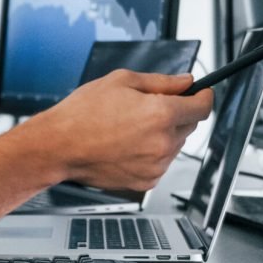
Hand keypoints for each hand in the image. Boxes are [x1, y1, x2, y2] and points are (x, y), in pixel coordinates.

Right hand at [27, 70, 212, 191]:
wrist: (58, 146)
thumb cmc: (82, 114)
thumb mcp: (122, 81)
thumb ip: (161, 81)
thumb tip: (185, 82)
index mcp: (162, 114)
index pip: (202, 107)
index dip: (203, 97)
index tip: (200, 93)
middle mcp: (163, 143)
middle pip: (190, 125)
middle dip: (177, 114)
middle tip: (149, 107)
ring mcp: (156, 165)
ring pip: (175, 145)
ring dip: (163, 135)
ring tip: (130, 128)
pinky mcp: (146, 181)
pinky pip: (160, 163)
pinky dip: (151, 153)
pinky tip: (126, 144)